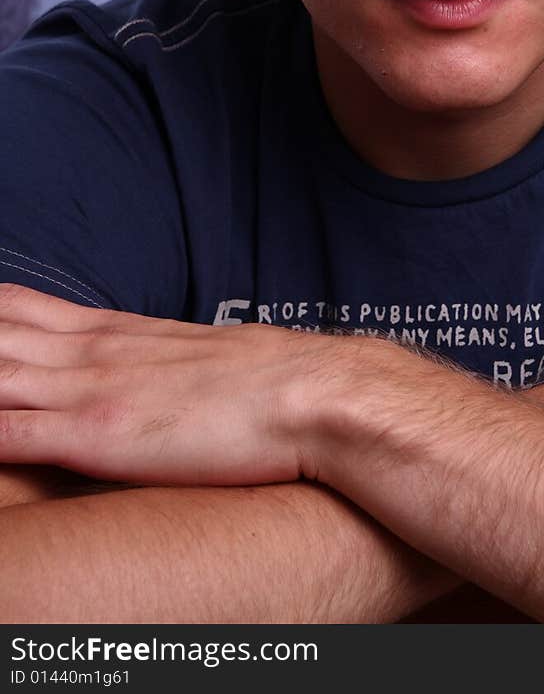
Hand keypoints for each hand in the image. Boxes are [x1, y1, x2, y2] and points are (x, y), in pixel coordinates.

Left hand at [0, 284, 379, 486]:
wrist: (313, 395)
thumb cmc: (266, 387)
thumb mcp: (196, 360)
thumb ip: (153, 363)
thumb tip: (138, 379)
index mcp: (114, 333)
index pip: (20, 308)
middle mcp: (90, 351)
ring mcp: (88, 389)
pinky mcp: (97, 434)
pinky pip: (7, 433)